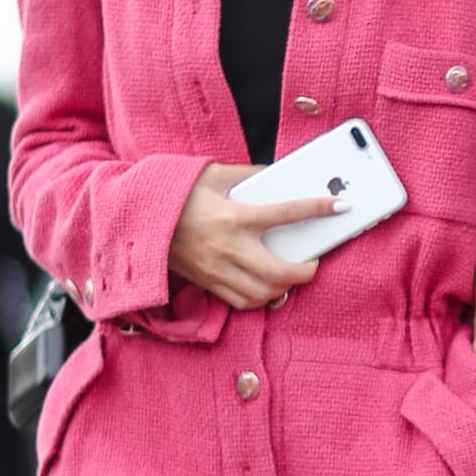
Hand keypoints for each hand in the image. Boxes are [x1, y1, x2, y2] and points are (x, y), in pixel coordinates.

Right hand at [167, 164, 333, 310]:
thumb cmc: (174, 192)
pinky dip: (260, 298)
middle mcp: (228, 247)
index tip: (339, 206)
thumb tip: (276, 173)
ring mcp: (216, 269)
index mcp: (233, 215)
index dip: (318, 208)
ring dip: (284, 288)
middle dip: (306, 271)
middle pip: (280, 272)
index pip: (287, 213)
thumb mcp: (212, 173)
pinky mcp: (205, 282)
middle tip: (314, 262)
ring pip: (262, 293)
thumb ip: (248, 174)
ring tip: (292, 275)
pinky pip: (240, 301)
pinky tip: (267, 287)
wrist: (135, 216)